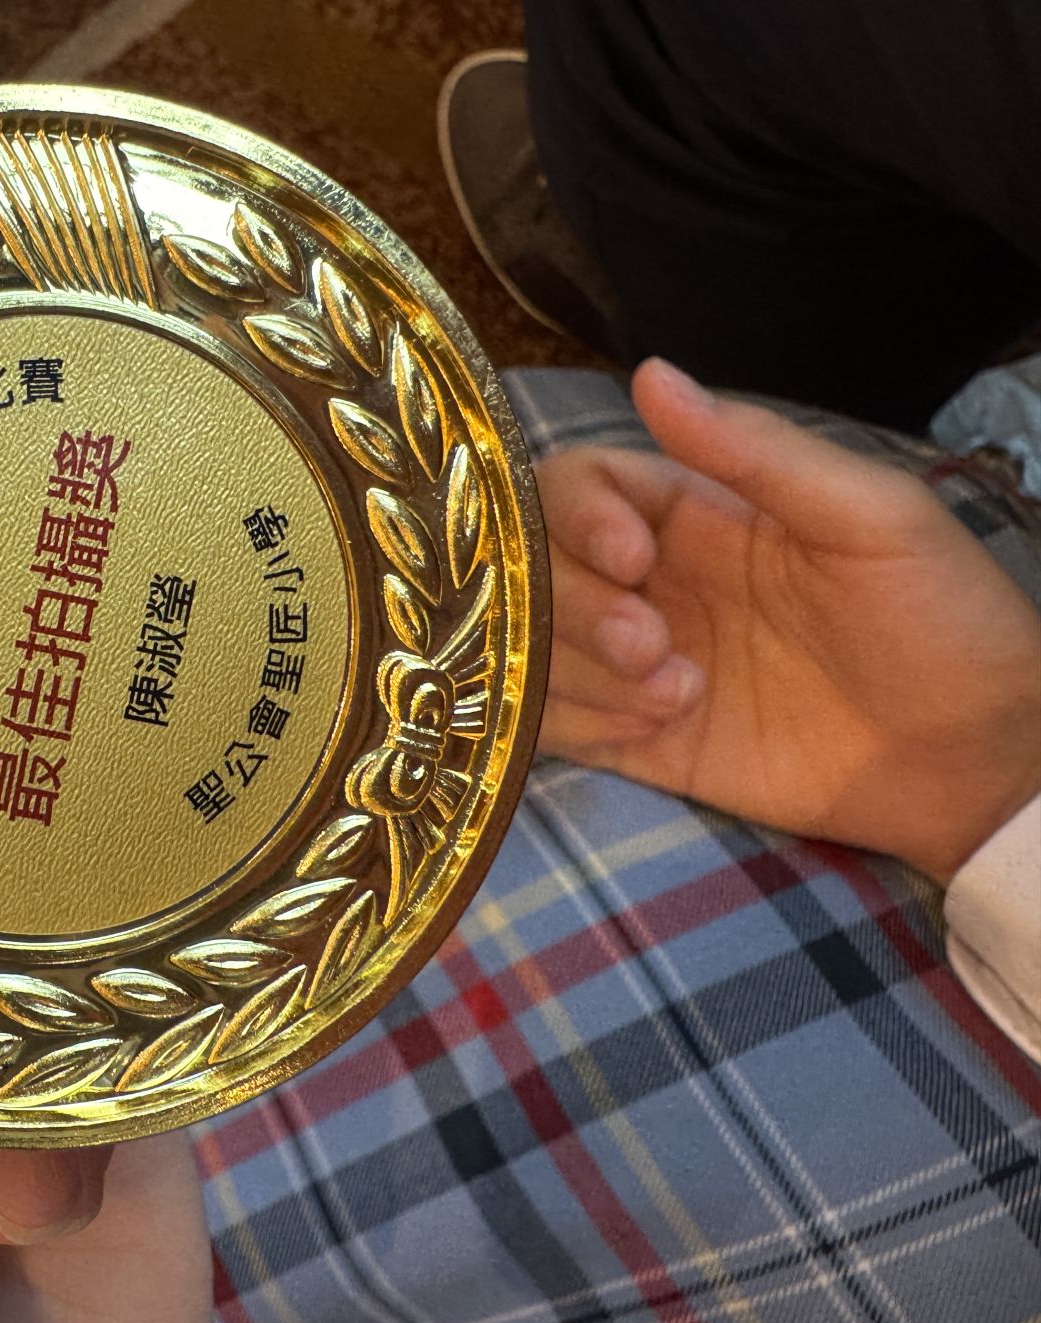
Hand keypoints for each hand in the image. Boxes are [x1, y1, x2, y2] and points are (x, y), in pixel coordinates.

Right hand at [537, 359, 1040, 881]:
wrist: (978, 761)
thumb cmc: (941, 620)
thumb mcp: (869, 516)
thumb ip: (755, 452)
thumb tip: (651, 373)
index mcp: (695, 513)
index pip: (578, 486)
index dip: (577, 516)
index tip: (632, 559)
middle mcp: (650, 584)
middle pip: (536, 570)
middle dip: (575, 607)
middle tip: (649, 645)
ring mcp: (638, 666)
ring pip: (533, 647)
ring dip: (583, 671)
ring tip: (676, 696)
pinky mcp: (640, 742)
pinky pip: (554, 724)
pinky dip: (579, 722)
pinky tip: (657, 728)